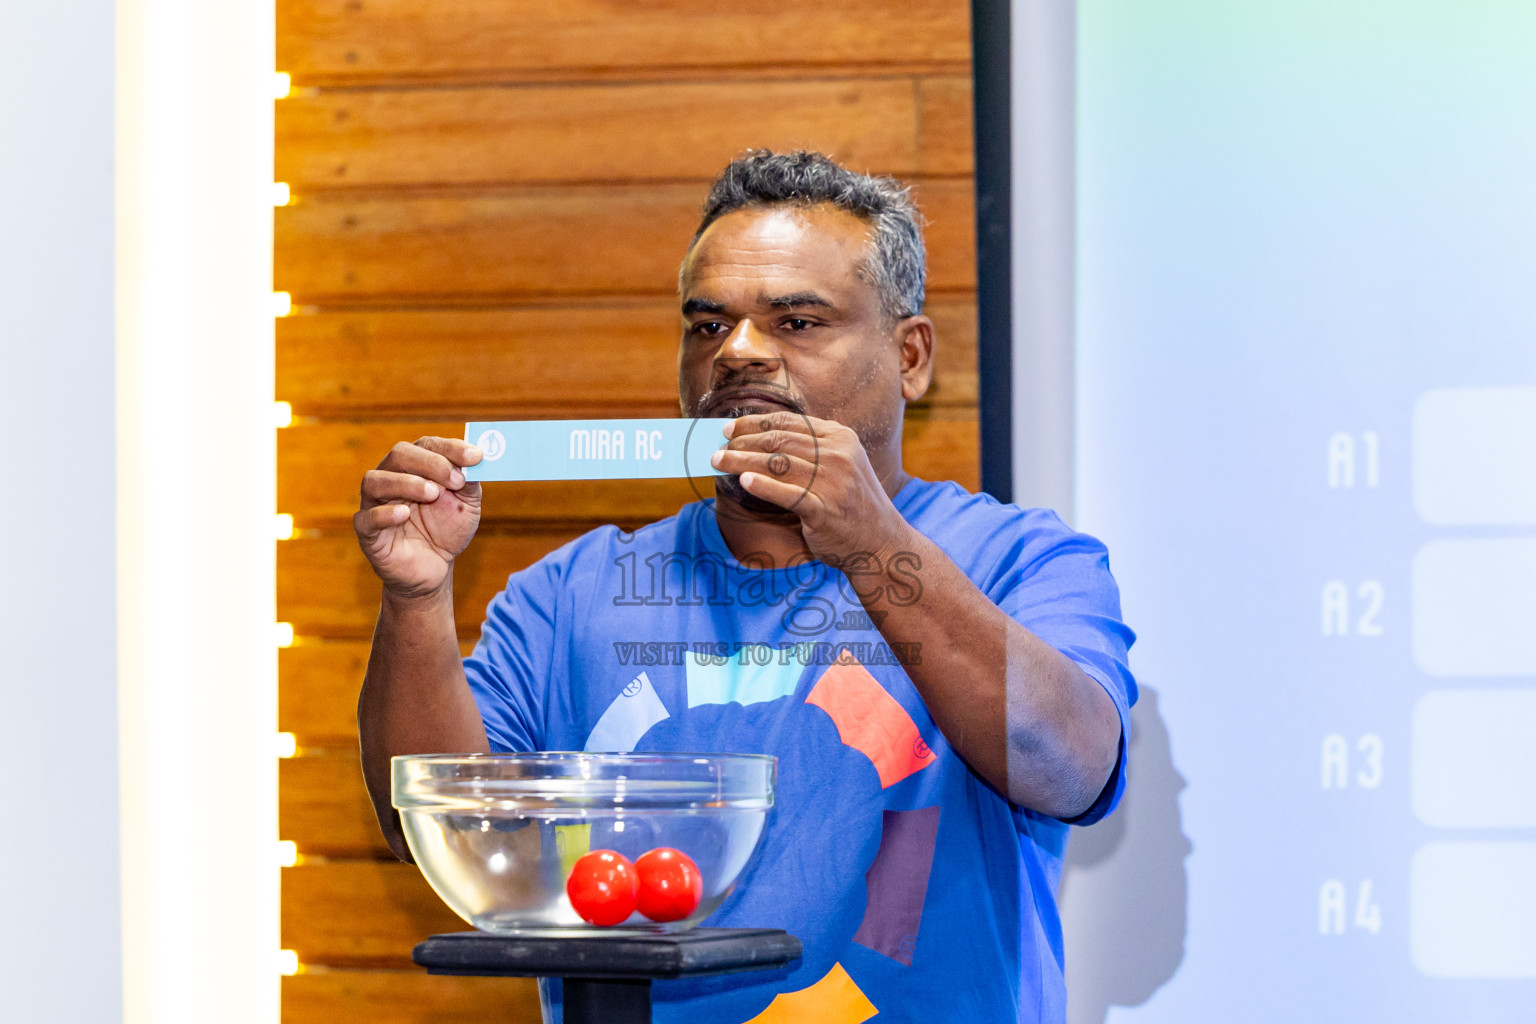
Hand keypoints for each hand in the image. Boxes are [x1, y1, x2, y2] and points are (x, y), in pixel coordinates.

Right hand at [355, 436, 482, 598]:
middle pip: (399, 455)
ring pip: (375, 480)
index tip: (475, 457)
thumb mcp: (467, 506)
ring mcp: (375, 504)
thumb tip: (477, 462)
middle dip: (430, 463)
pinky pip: (366, 518)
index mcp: (415, 466)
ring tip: (432, 494)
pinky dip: (384, 513)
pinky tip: (404, 514)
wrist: (434, 567)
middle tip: (455, 478)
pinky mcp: (367, 532)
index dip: (450, 447)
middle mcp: (391, 478)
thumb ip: (471, 483)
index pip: (427, 445)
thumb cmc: (447, 530)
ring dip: (406, 482)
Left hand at [711, 412, 912, 562]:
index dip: (754, 423)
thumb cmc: (853, 505)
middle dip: (742, 441)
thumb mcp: (842, 466)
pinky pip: (787, 494)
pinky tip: (743, 481)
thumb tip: (762, 440)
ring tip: (717, 461)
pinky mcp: (825, 509)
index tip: (729, 428)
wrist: (881, 544)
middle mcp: (838, 455)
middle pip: (779, 441)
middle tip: (716, 446)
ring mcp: (833, 482)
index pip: (789, 423)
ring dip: (741, 460)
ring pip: (777, 464)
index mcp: (841, 438)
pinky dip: (763, 486)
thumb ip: (811, 450)